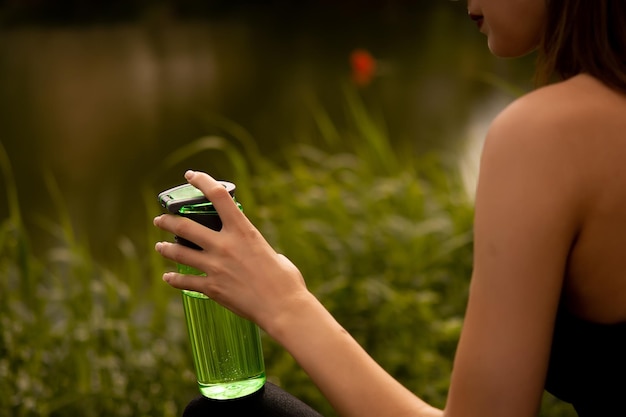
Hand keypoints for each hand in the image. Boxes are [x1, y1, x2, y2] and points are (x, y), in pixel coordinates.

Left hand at [153, 170, 308, 330]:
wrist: (283, 307)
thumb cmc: (286, 280)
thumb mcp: (271, 252)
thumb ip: (255, 247)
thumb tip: (251, 250)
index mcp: (243, 230)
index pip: (218, 195)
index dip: (202, 181)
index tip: (191, 176)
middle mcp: (225, 245)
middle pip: (185, 225)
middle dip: (167, 220)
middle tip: (160, 220)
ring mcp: (216, 266)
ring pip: (179, 252)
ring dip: (166, 248)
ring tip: (160, 247)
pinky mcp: (212, 288)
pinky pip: (185, 281)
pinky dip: (174, 279)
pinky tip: (168, 278)